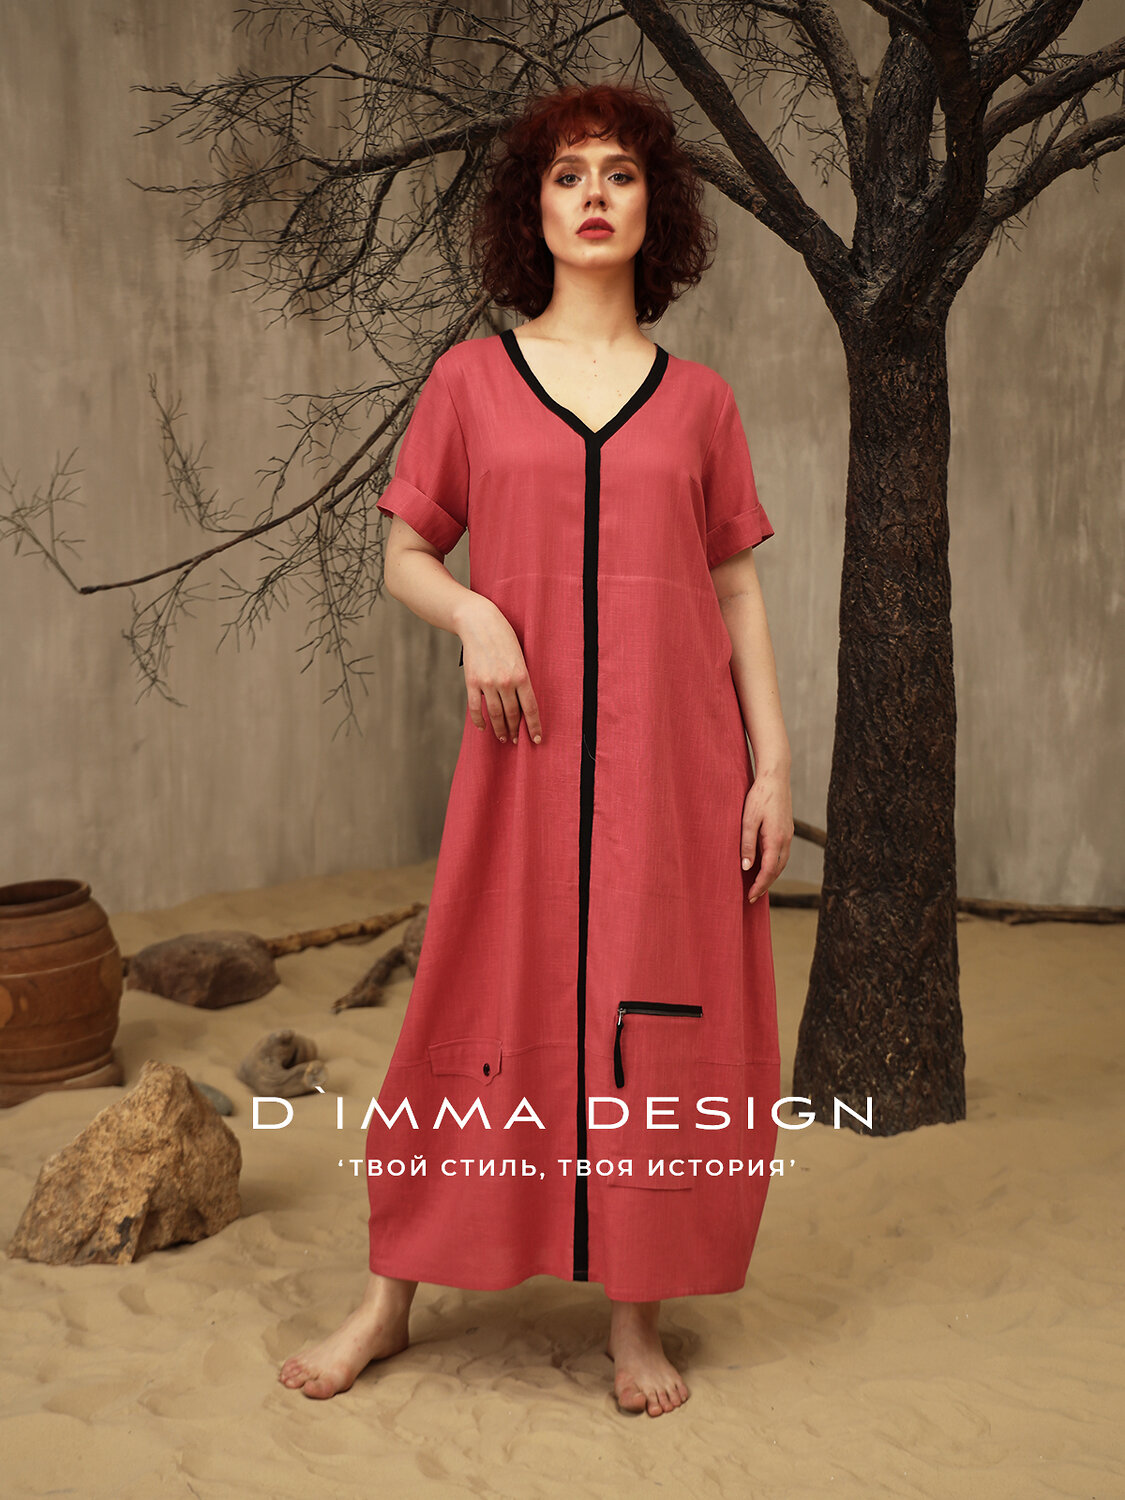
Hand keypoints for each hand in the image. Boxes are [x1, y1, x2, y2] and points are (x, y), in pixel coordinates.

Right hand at [458, 596, 543, 744]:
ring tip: (503, 738)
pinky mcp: (472, 681)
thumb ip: (522, 678)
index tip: (536, 739)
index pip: (531, 708)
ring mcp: (487, 683)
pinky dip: (479, 720)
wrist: (479, 623)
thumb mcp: (521, 656)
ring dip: (500, 729)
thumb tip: (523, 702)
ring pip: (495, 714)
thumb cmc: (504, 637)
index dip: (534, 726)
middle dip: (515, 730)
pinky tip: (483, 727)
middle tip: (516, 740)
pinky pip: (475, 707)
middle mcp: (505, 682)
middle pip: (512, 714)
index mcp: (522, 675)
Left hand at [740, 767, 792, 901]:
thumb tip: (747, 868)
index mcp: (776, 839)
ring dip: (771, 876)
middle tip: (752, 897)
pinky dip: (775, 864)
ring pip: (782, 863)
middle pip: (778, 870)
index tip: (750, 896)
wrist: (775, 777)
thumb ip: (747, 845)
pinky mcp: (787, 829)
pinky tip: (765, 865)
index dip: (760, 885)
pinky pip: (782, 853)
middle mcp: (786, 840)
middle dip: (766, 885)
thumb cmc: (759, 796)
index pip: (769, 870)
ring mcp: (788, 834)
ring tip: (758, 886)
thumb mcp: (748, 820)